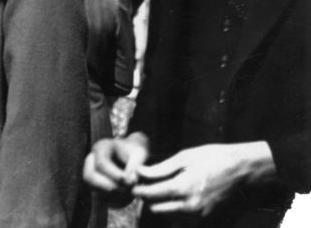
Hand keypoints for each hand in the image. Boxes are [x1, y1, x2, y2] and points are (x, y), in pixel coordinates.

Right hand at [84, 132, 149, 202]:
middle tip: (127, 191)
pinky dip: (114, 202)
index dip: (115, 175)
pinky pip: (100, 199)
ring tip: (131, 194)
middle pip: (89, 177)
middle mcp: (91, 161)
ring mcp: (91, 174)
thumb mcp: (139, 155)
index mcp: (101, 148)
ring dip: (112, 196)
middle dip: (109, 187)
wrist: (133, 157)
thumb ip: (134, 166)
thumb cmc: (136, 153)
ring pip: (94, 190)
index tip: (132, 181)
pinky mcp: (95, 187)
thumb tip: (128, 182)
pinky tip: (128, 199)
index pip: (101, 163)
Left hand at [132, 142, 275, 216]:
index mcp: (183, 188)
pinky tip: (176, 197)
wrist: (243, 169)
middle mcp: (190, 206)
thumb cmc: (214, 158)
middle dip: (148, 197)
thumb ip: (160, 168)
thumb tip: (140, 171)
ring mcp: (199, 215)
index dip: (138, 189)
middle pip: (156, 209)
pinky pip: (182, 220)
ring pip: (168, 216)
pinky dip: (174, 211)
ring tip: (161, 188)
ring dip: (160, 205)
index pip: (150, 195)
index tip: (133, 182)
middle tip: (146, 184)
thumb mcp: (185, 157)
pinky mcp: (205, 217)